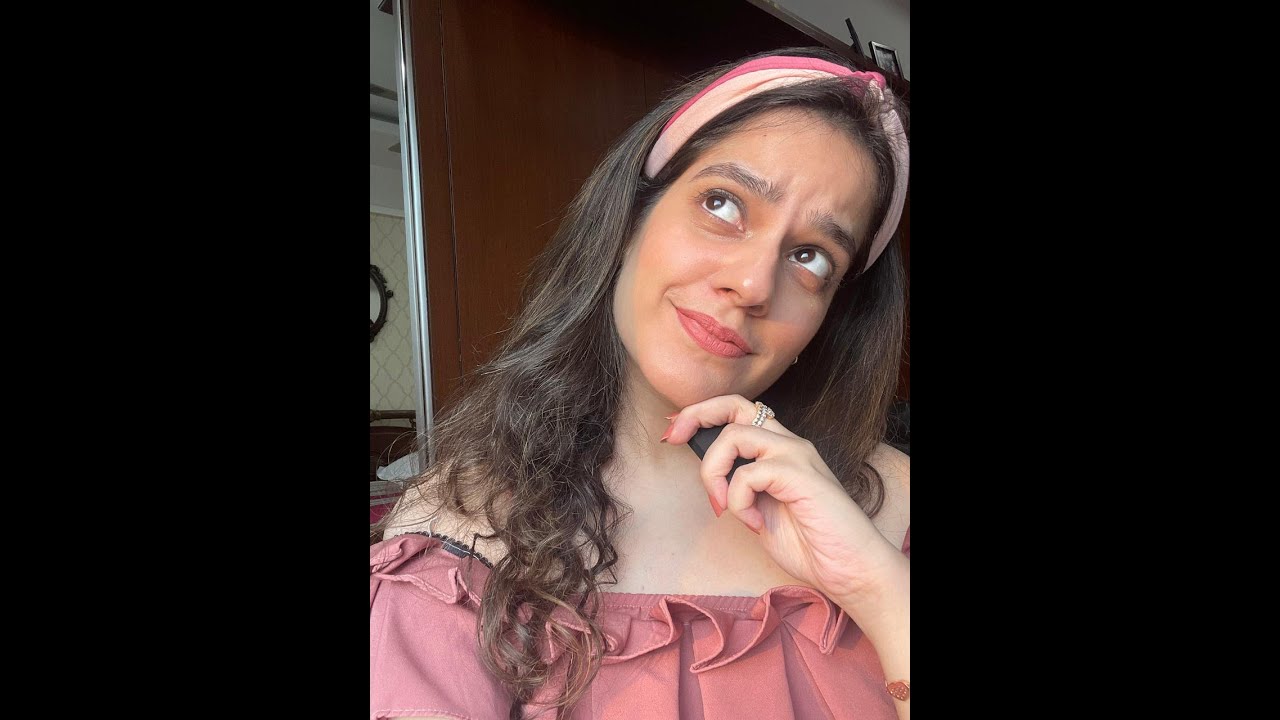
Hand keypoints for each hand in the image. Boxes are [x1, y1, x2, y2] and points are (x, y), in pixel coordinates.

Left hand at [664, 394, 906, 609]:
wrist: (849, 570)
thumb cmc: (809, 544)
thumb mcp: (759, 512)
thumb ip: (739, 490)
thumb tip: (710, 478)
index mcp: (778, 451)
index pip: (737, 413)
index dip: (701, 414)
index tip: (674, 433)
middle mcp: (787, 444)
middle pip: (735, 405)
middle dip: (696, 415)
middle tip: (673, 439)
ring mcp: (796, 456)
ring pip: (735, 435)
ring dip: (715, 472)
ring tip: (724, 507)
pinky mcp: (800, 474)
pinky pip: (749, 473)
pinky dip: (740, 501)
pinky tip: (756, 524)